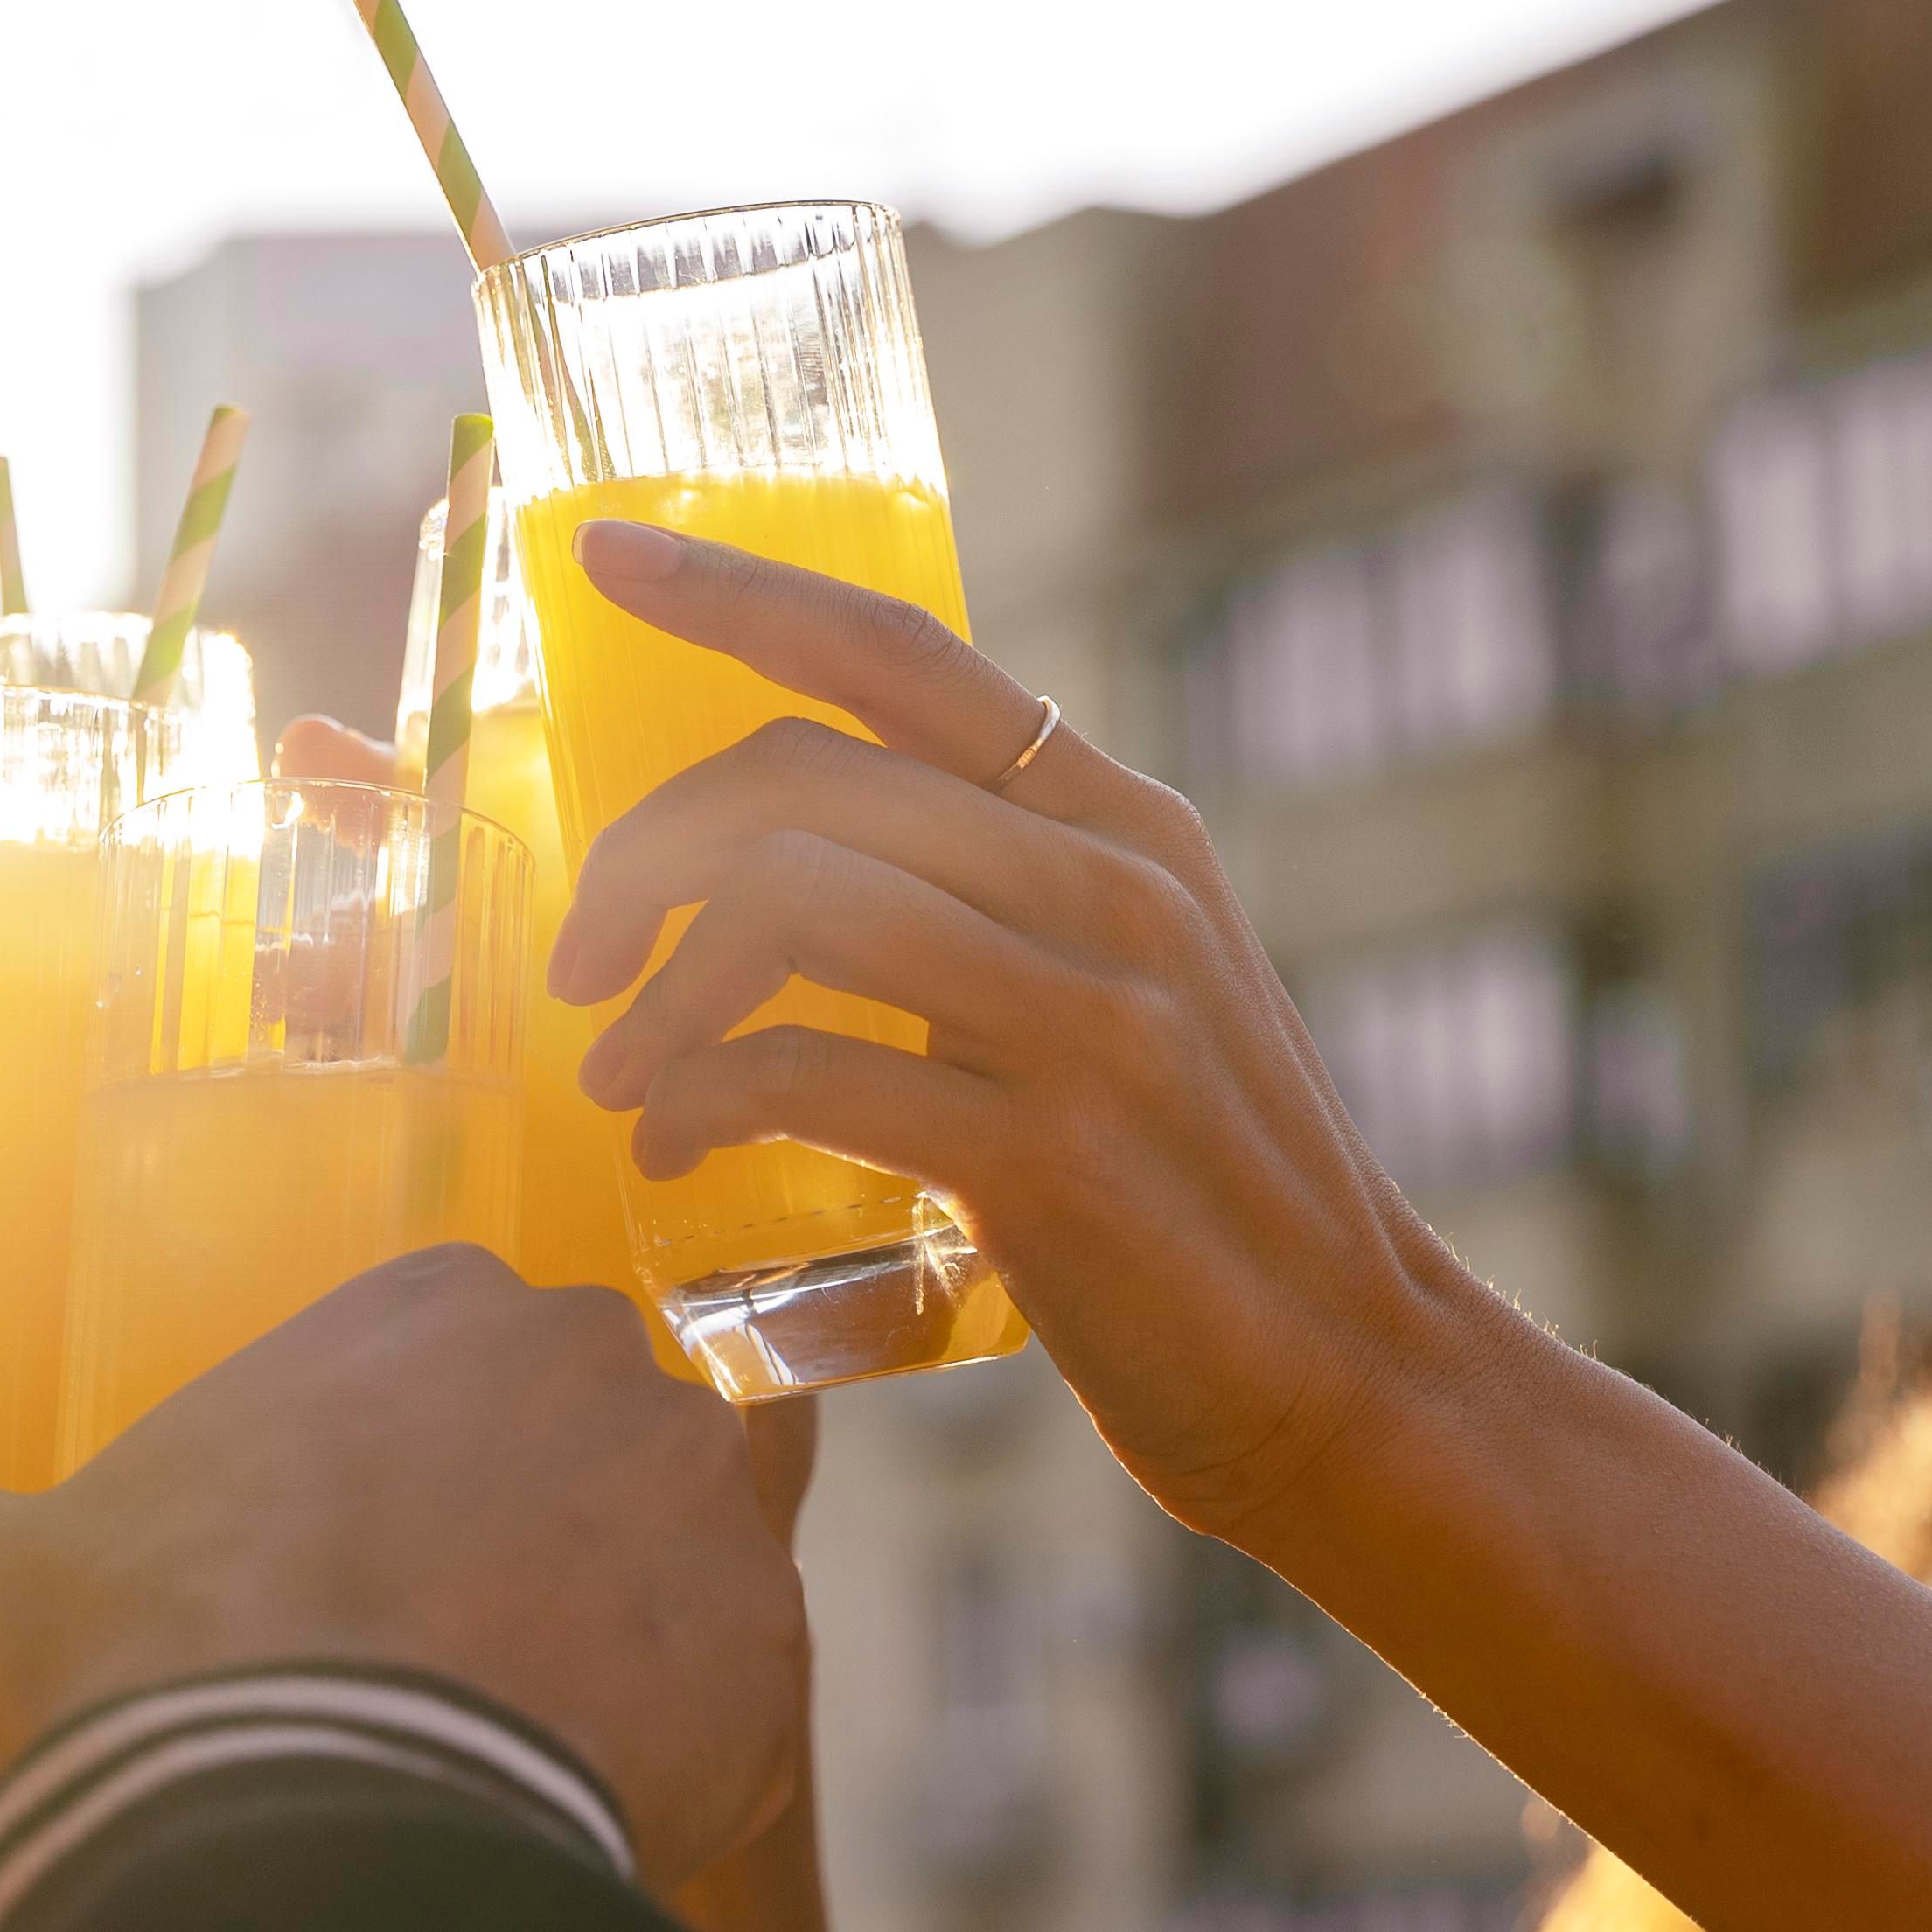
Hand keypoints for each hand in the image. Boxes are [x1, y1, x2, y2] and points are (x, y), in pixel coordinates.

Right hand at [0, 1246, 804, 1884]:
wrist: (296, 1828)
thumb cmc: (137, 1663)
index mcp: (437, 1303)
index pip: (449, 1371)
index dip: (399, 1483)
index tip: (345, 1577)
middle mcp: (601, 1361)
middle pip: (577, 1454)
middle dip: (522, 1544)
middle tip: (429, 1664)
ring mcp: (706, 1502)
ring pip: (666, 1572)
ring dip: (605, 1647)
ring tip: (499, 1750)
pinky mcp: (771, 1654)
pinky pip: (731, 1708)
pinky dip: (670, 1764)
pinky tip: (568, 1814)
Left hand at [546, 520, 1499, 1537]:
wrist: (1350, 1379)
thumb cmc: (1199, 1198)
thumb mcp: (1134, 997)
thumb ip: (1006, 909)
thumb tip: (796, 871)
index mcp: (1125, 829)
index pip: (903, 651)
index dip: (740, 589)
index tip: (605, 552)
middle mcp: (1116, 889)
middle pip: (804, 779)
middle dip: (644, 858)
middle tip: (581, 969)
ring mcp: (1093, 1017)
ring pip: (791, 904)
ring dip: (661, 994)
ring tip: (620, 1079)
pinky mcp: (1050, 1154)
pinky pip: (808, 1071)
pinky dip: (701, 1101)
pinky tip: (675, 1151)